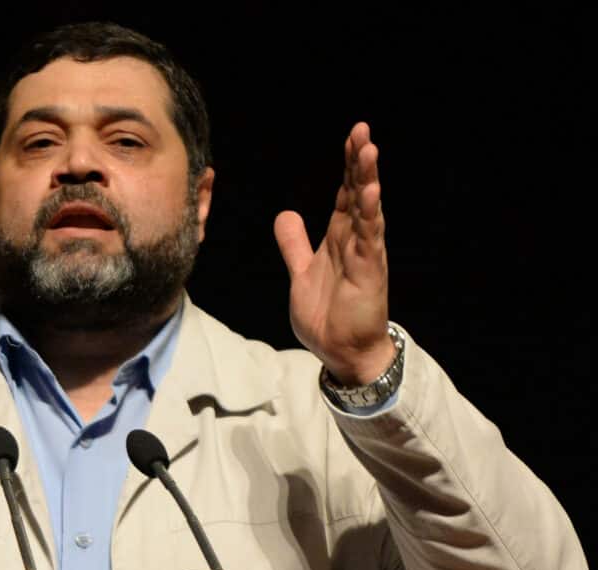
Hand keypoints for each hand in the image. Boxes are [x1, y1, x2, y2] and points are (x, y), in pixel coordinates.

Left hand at [273, 122, 392, 385]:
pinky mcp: (368, 271)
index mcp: (338, 239)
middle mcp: (354, 241)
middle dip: (359, 162)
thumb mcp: (300, 272)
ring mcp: (364, 254)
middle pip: (357, 193)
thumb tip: (286, 214)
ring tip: (369, 149)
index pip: (344, 194)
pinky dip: (368, 214)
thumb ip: (294, 244)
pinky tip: (369, 193)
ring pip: (366, 209)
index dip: (347, 167)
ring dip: (368, 179)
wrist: (341, 352)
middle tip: (362, 130)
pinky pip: (369, 238)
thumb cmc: (326, 315)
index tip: (351, 138)